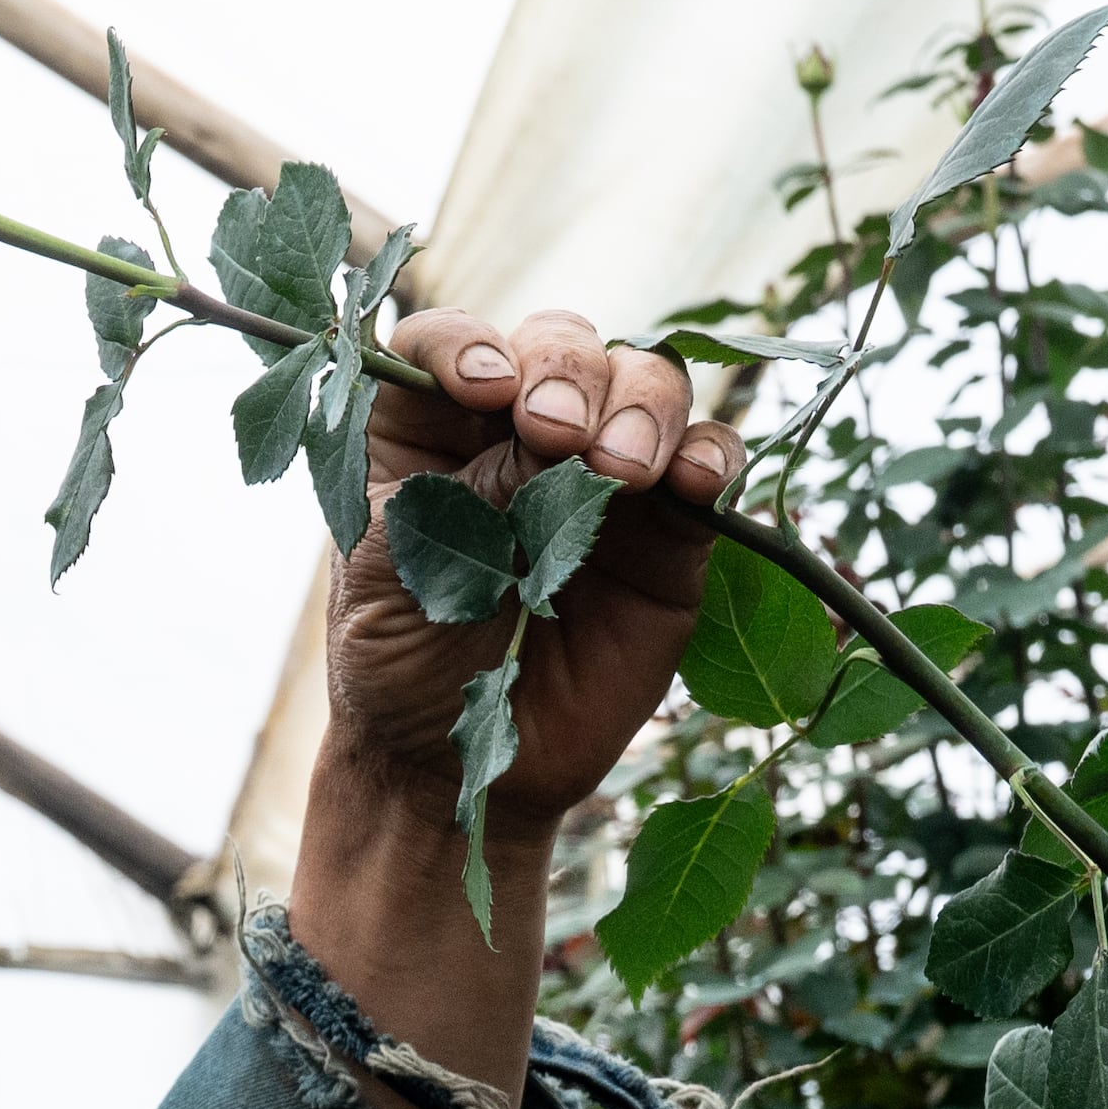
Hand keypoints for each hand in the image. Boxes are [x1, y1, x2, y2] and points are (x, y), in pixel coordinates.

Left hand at [321, 307, 739, 838]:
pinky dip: (715, 457)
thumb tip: (547, 439)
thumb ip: (459, 494)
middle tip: (555, 433)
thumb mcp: (392, 572)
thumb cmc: (399, 661)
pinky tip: (696, 484)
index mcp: (427, 429)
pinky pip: (712, 465)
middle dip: (569, 371)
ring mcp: (603, 477)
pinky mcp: (671, 534)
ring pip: (649, 385)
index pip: (447, 340)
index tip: (485, 386)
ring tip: (622, 469)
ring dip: (645, 404)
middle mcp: (519, 433)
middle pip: (565, 345)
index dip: (468, 342)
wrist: (458, 767)